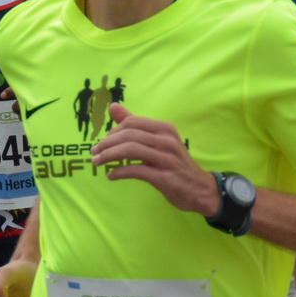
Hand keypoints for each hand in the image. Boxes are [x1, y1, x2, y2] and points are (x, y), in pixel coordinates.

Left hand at [89, 104, 218, 215]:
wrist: (201, 190)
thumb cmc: (175, 164)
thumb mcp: (158, 141)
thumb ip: (135, 124)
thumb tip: (112, 106)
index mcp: (165, 129)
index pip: (132, 122)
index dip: (113, 131)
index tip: (103, 142)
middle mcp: (167, 141)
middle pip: (129, 135)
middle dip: (107, 143)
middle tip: (94, 153)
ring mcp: (167, 159)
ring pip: (131, 150)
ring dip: (109, 156)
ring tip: (97, 162)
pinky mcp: (164, 178)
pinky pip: (136, 170)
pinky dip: (119, 172)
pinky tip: (111, 175)